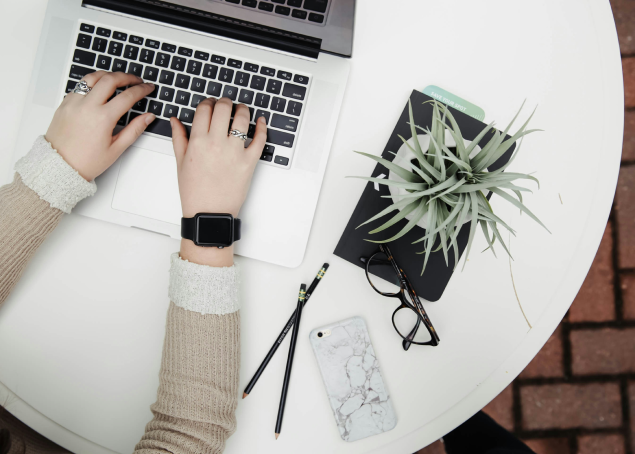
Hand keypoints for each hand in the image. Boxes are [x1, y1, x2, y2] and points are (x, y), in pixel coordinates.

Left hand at [46, 71, 155, 180]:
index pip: (128, 96)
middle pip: (110, 79)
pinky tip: (99, 89)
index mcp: (103, 118)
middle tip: (136, 80)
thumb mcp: (116, 148)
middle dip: (127, 77)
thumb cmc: (86, 161)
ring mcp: (74, 102)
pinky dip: (92, 83)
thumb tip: (148, 117)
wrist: (60, 166)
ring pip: (93, 77)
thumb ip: (134, 129)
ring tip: (117, 79)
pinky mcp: (65, 103)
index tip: (148, 88)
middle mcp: (87, 106)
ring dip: (108, 75)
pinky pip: (80, 86)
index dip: (141, 89)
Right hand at [171, 98, 266, 265]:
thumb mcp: (180, 163)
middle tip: (226, 104)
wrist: (209, 213)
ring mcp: (234, 152)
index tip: (210, 104)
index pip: (204, 109)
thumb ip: (179, 137)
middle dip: (225, 101)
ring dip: (243, 109)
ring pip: (242, 119)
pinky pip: (260, 139)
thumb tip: (175, 120)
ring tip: (241, 110)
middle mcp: (216, 144)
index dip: (208, 102)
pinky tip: (260, 121)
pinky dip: (262, 127)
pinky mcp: (250, 162)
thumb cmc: (194, 191)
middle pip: (223, 108)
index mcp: (198, 142)